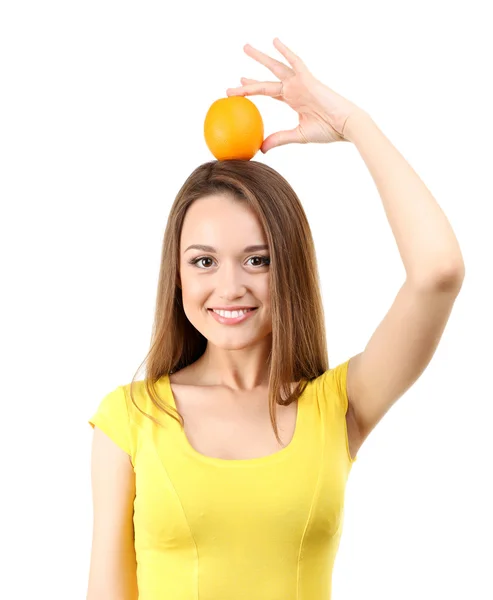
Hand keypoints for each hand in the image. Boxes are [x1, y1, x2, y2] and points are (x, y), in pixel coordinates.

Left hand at [226, 38, 366, 152]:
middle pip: (268, 80)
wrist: (346, 125)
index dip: (254, 91)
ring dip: (261, 58)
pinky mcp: (308, 80)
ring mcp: (301, 83)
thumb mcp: (298, 135)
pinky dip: (286, 52)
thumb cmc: (328, 130)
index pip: (269, 93)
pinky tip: (275, 42)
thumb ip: (279, 138)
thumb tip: (261, 149)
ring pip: (276, 68)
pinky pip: (295, 63)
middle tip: (234, 77)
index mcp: (294, 100)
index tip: (238, 92)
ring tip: (246, 48)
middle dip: (251, 78)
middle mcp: (295, 89)